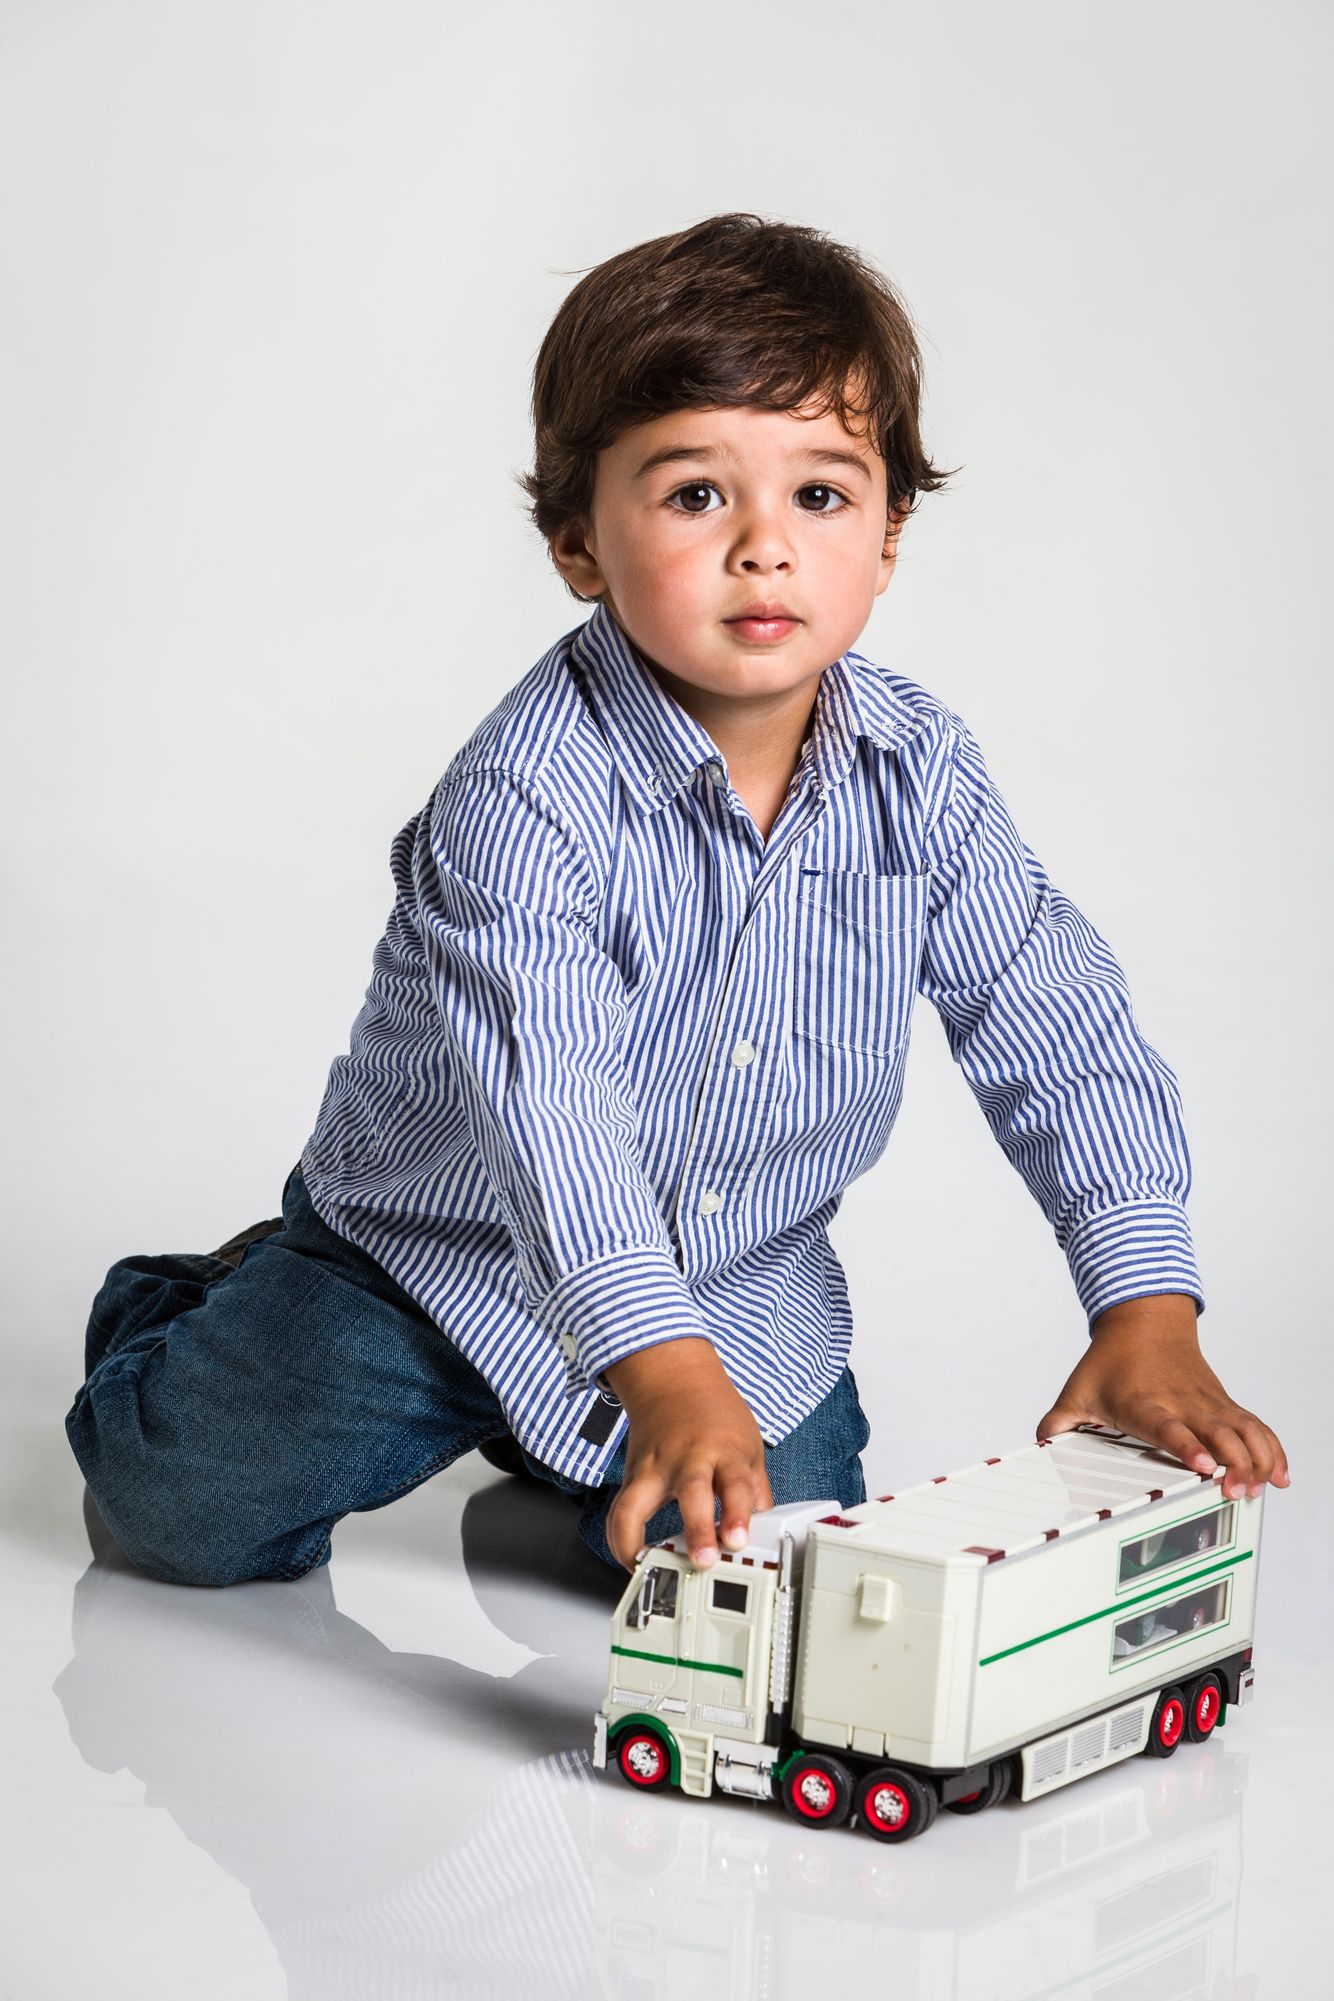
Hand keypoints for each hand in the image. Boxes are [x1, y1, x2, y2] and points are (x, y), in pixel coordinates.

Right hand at [600, 1337, 775, 1570]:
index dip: (737, 1514)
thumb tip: (763, 1531)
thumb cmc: (713, 1414)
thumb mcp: (749, 1445)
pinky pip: (618, 1514)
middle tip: (702, 1559)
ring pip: (636, 1506)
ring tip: (648, 1571)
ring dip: (638, 1543)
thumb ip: (754, 1489)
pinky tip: (632, 1562)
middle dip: (697, 1529)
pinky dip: (620, 1541)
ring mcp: (653, 1468)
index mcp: (724, 1452)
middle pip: (691, 1492)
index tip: (737, 1541)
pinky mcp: (631, 1478)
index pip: (735, 1483)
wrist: (673, 1380)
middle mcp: (687, 1459)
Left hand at [1035, 1293, 1290, 1500]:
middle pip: (1217, 1433)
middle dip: (1232, 1463)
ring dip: (1257, 1460)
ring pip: (1243, 1430)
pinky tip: (1279, 1475)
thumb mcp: (1077, 1390)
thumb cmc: (1112, 1360)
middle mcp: (1182, 1403)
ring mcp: (1207, 1403)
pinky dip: (1271, 1449)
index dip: (1188, 1447)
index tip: (1204, 1467)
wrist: (1146, 1321)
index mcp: (1145, 1404)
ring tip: (1262, 1488)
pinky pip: (1254, 1426)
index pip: (1170, 1428)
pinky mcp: (1224, 1404)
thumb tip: (1037, 1446)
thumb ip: (1056, 1423)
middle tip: (1236, 1490)